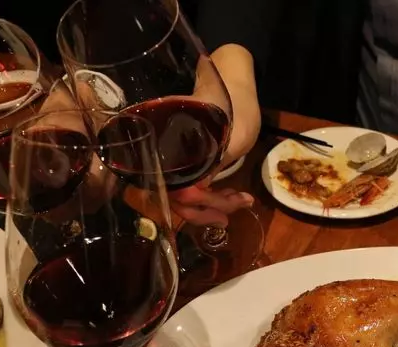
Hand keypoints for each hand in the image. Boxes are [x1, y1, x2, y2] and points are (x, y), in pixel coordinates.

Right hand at [171, 44, 258, 226]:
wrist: (231, 77)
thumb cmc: (235, 102)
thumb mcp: (235, 135)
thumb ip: (214, 162)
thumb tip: (198, 193)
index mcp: (167, 143)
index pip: (178, 190)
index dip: (203, 206)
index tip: (231, 208)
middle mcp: (161, 153)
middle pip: (174, 198)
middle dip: (204, 211)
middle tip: (230, 216)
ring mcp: (170, 157)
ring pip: (179, 195)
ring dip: (207, 206)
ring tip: (236, 204)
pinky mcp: (180, 158)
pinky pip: (185, 185)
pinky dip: (205, 196)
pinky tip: (227, 197)